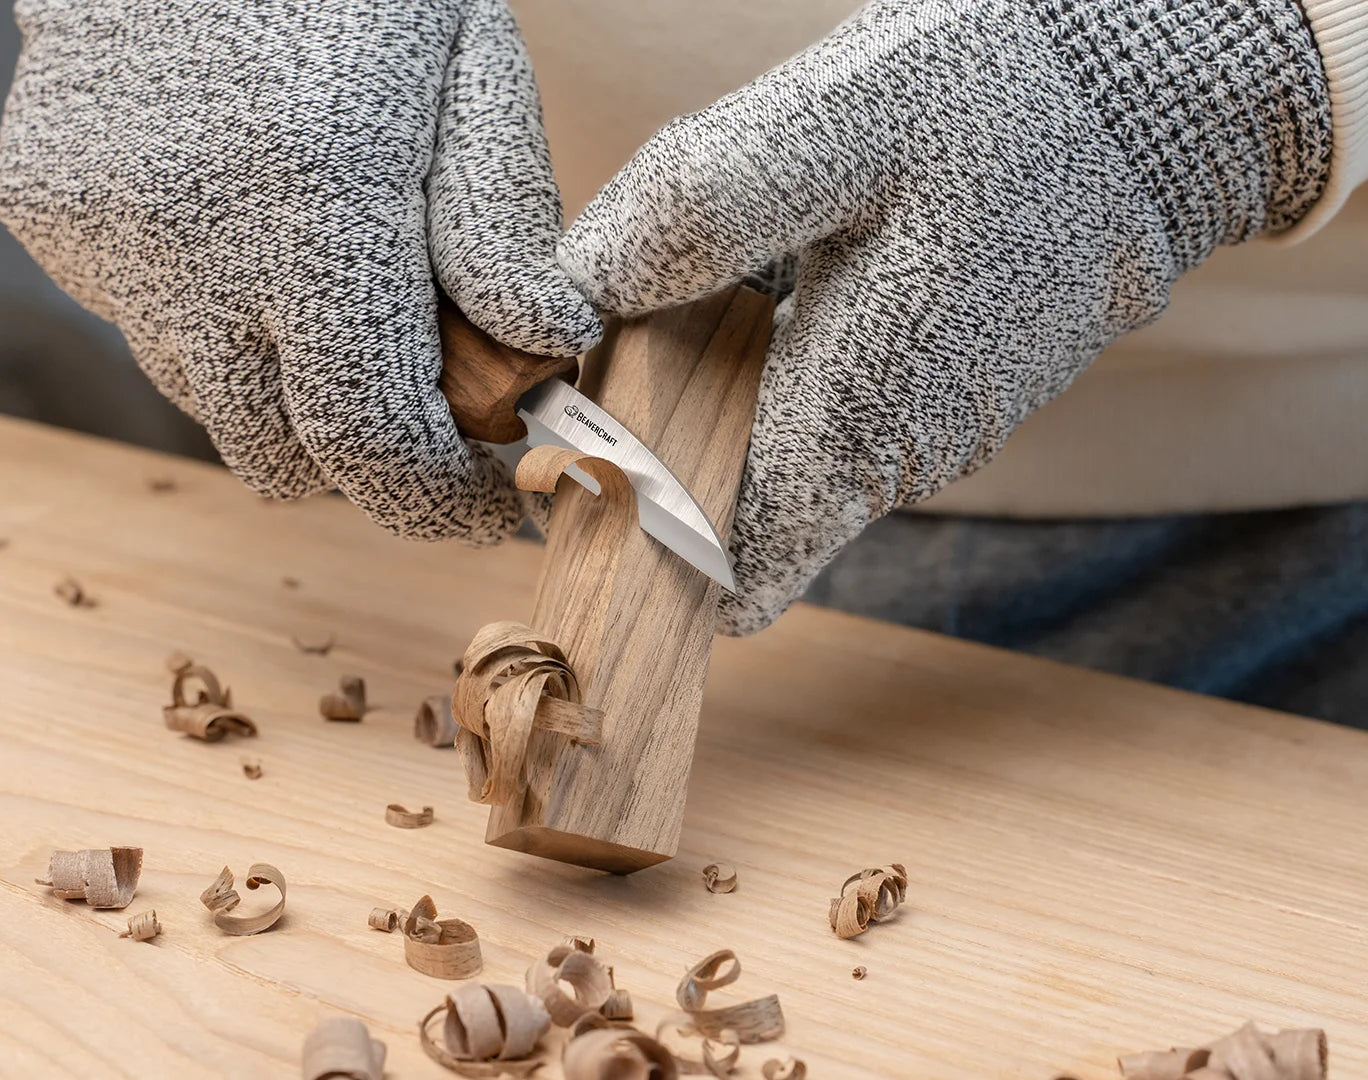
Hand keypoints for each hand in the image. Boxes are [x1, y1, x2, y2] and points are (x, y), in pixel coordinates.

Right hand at [0, 0, 600, 544]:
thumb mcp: (468, 67)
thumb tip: (547, 346)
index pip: (369, 439)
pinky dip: (212, 315)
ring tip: (323, 290)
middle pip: (283, 457)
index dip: (433, 501)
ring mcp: (106, 238)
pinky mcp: (52, 222)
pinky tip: (239, 229)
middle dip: (363, 460)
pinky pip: (149, 326)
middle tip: (418, 406)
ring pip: (212, 402)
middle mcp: (195, 241)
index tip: (481, 506)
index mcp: (318, 201)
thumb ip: (503, 220)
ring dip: (284, 386)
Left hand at [559, 0, 1329, 631]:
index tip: (570, 474)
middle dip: (659, 475)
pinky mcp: (943, 397)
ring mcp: (927, 437)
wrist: (1150, 99)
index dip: (634, 539)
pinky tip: (753, 306)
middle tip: (596, 384)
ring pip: (785, 476)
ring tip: (659, 336)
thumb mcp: (840, 125)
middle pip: (743, 529)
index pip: (719, 567)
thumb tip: (577, 291)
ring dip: (712, 426)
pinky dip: (773, 391)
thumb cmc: (999, 102)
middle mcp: (891, 459)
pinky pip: (832, 426)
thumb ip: (704, 214)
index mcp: (850, 420)